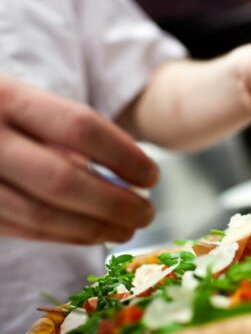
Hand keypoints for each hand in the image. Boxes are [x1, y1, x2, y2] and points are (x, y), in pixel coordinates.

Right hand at [0, 75, 158, 243]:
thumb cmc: (3, 116)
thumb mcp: (29, 105)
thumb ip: (71, 134)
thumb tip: (129, 175)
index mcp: (6, 98)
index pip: (80, 128)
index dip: (125, 156)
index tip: (152, 176)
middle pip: (64, 181)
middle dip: (116, 204)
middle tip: (147, 213)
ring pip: (43, 216)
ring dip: (95, 229)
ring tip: (128, 229)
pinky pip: (26, 230)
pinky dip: (68, 236)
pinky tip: (95, 234)